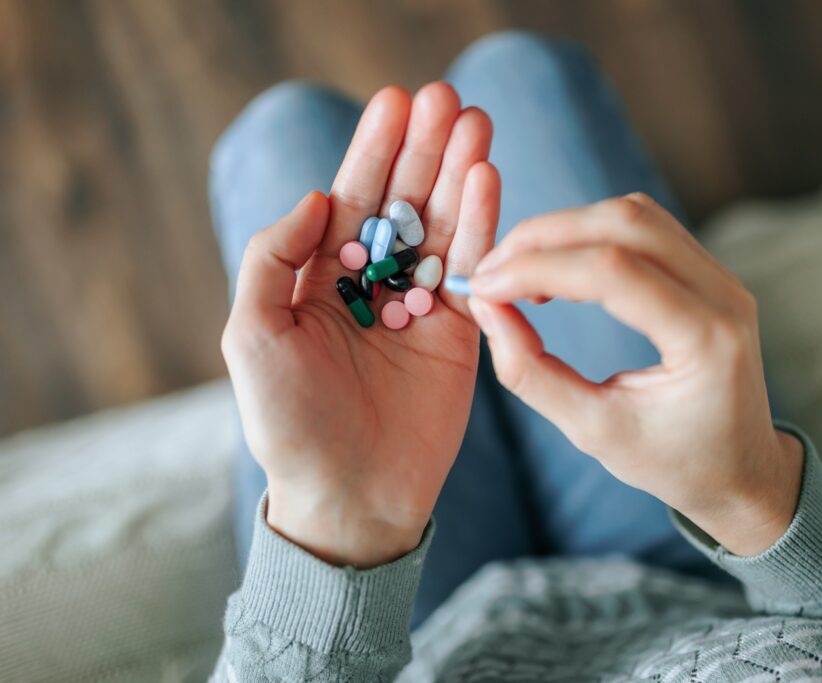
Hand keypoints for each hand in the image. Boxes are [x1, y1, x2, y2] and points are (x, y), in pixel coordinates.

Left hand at [221, 84, 498, 566]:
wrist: (348, 496)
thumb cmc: (288, 421)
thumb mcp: (255, 333)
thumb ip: (275, 259)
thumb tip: (319, 196)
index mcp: (322, 279)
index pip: (353, 199)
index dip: (373, 150)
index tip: (395, 101)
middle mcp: (374, 285)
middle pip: (404, 203)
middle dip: (424, 150)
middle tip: (445, 98)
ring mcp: (422, 308)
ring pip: (443, 229)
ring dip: (460, 175)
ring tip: (475, 123)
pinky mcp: (462, 335)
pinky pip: (474, 274)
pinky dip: (483, 229)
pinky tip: (488, 181)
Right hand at [467, 193, 803, 555]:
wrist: (742, 470)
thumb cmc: (672, 463)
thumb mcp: (593, 432)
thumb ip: (532, 372)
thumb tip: (485, 308)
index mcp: (706, 341)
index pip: (613, 272)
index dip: (537, 268)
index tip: (484, 287)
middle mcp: (725, 295)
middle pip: (625, 223)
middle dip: (544, 236)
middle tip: (491, 270)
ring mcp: (723, 277)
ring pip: (635, 214)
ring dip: (566, 229)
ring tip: (518, 270)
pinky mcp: (709, 272)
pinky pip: (646, 228)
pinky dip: (591, 234)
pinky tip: (557, 266)